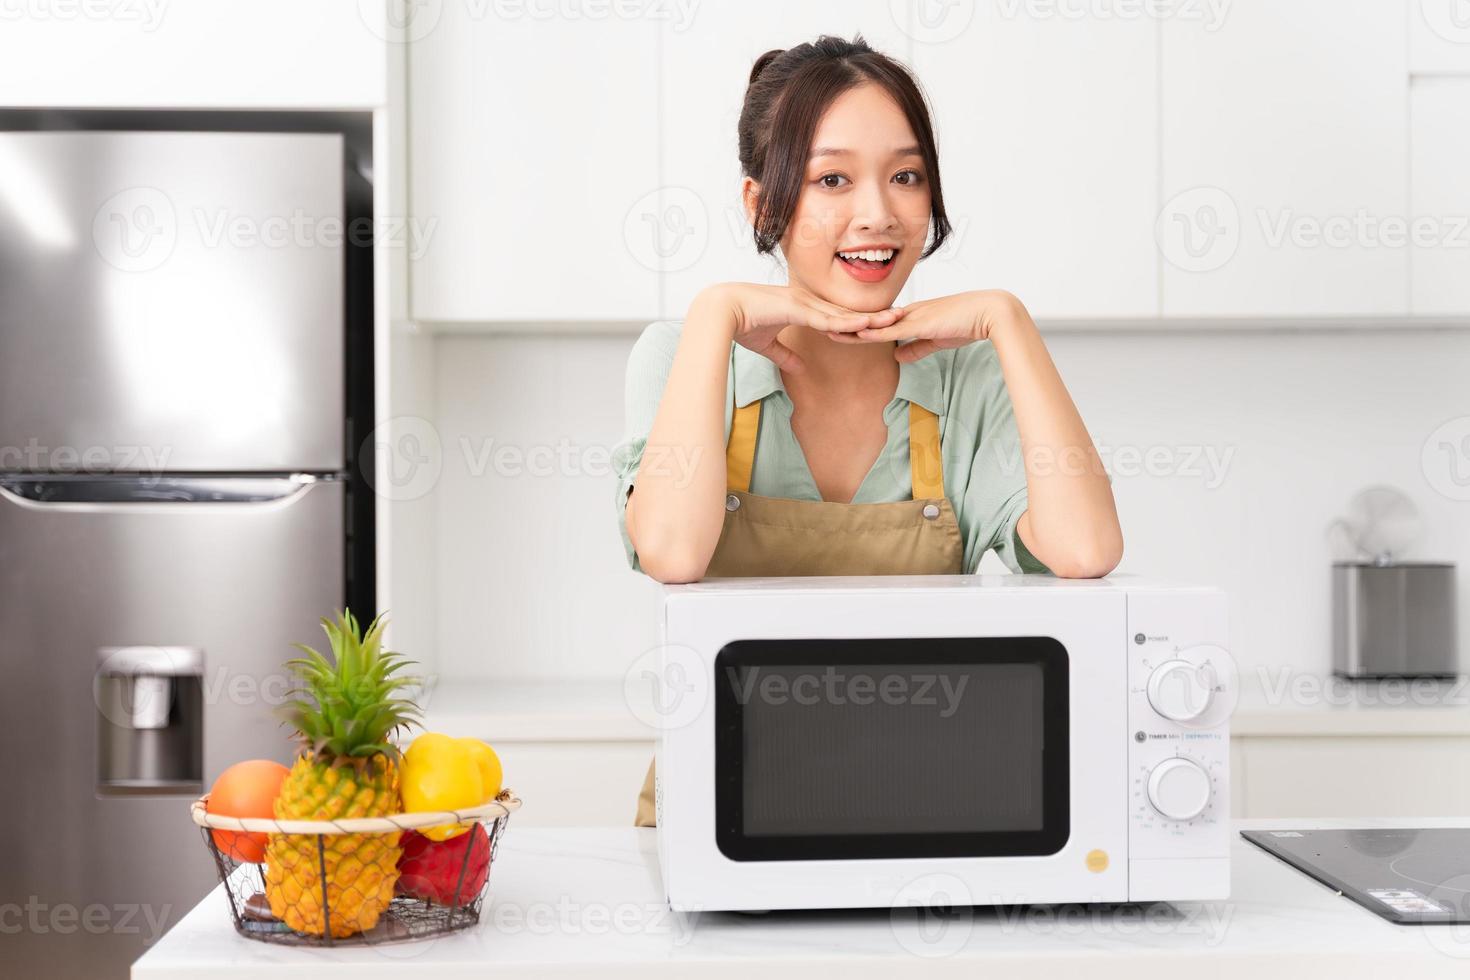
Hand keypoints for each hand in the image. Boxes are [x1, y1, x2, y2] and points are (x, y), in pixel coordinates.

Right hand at [702, 283, 906, 372]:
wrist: (722, 310)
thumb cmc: (740, 324)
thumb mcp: (767, 346)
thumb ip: (785, 356)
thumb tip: (799, 370)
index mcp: (802, 307)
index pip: (837, 314)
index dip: (859, 319)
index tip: (880, 323)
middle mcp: (807, 301)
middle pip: (847, 311)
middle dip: (874, 316)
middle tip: (902, 317)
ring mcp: (804, 303)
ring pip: (843, 313)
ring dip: (869, 318)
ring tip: (894, 320)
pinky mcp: (798, 308)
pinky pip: (827, 318)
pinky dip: (847, 322)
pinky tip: (866, 326)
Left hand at [838, 289, 1028, 361]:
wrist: (988, 314)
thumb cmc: (967, 324)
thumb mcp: (936, 339)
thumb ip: (916, 348)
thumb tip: (897, 356)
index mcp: (909, 316)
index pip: (877, 322)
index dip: (856, 325)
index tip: (837, 327)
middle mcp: (906, 313)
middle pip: (869, 320)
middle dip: (844, 323)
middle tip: (820, 324)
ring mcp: (910, 316)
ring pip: (873, 324)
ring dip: (850, 328)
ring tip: (825, 329)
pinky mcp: (918, 324)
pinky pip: (888, 330)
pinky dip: (870, 333)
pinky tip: (854, 334)